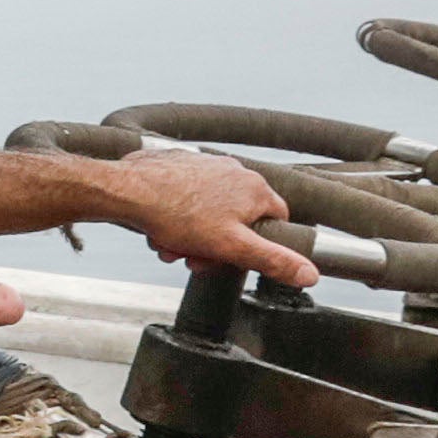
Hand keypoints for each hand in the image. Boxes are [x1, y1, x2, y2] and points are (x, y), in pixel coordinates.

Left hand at [103, 149, 318, 288]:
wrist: (127, 190)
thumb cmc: (176, 214)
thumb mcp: (232, 247)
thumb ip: (273, 260)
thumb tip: (309, 273)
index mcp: (254, 188)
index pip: (276, 220)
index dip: (258, 245)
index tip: (238, 256)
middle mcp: (234, 170)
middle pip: (237, 220)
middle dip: (216, 245)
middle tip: (195, 257)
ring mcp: (206, 165)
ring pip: (209, 212)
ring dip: (192, 235)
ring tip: (172, 245)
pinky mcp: (180, 165)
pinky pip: (187, 197)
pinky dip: (177, 215)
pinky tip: (161, 227)